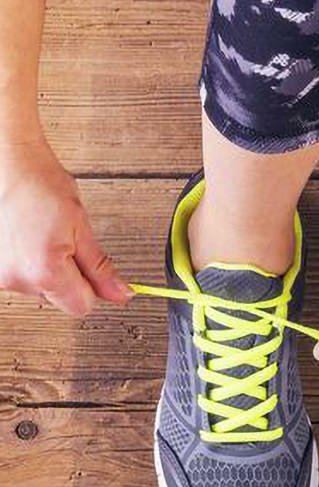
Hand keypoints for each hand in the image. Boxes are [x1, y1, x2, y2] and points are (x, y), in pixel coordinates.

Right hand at [0, 137, 131, 315]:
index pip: (82, 307)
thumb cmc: (39, 184)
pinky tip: (23, 237)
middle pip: (59, 297)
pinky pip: (17, 275)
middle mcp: (16, 279)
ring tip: (38, 233)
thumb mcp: (81, 227)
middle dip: (67, 275)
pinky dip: (24, 260)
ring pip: (38, 286)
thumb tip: (122, 293)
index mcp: (45, 272)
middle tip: (62, 240)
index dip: (92, 287)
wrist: (6, 162)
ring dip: (44, 266)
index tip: (94, 270)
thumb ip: (101, 268)